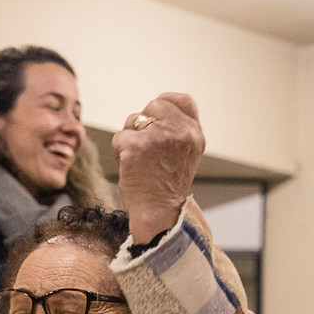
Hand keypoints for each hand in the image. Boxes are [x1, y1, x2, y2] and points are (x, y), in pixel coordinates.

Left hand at [110, 93, 204, 243]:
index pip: (181, 99)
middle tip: (143, 147)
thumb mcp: (185, 156)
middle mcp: (180, 131)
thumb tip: (154, 115)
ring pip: (134, 120)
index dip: (165, 103)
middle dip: (143, 123)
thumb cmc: (165, 189)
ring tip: (137, 161)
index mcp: (194, 134)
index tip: (155, 116)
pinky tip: (128, 167)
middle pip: (153, 106)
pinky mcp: (137, 145)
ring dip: (129, 137)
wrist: (158, 213)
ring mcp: (159, 136)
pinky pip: (120, 137)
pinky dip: (118, 152)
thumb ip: (177, 133)